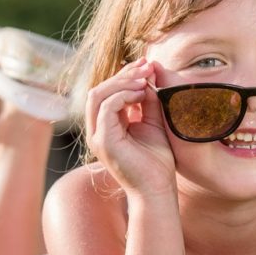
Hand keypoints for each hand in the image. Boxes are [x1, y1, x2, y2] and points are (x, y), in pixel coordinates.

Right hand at [85, 58, 176, 196]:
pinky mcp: (103, 141)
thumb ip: (149, 101)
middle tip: (147, 66)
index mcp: (107, 126)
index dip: (125, 75)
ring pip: (98, 95)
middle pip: (99, 90)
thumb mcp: (154, 122)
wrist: (158, 189)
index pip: (107, 92)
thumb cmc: (158, 161)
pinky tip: (143, 92)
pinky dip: (124, 95)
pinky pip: (106, 107)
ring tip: (145, 78)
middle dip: (123, 74)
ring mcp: (97, 136)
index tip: (148, 64)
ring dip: (122, 82)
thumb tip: (149, 76)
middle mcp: (97, 130)